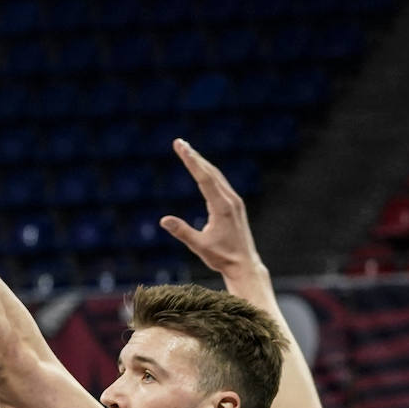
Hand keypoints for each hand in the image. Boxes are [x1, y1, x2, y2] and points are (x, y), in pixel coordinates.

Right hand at [160, 139, 262, 278]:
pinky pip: (220, 184)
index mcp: (222, 207)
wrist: (244, 265)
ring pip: (216, 176)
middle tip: (179, 142)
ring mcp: (234, 201)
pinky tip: (202, 170)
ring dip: (201, 163)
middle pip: (210, 172)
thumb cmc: (222, 258)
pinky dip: (208, 173)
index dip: (191, 161)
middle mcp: (230, 200)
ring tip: (187, 151)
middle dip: (194, 156)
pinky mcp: (235, 206)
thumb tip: (163, 220)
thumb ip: (182, 231)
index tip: (180, 147)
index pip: (204, 177)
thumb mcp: (199, 246)